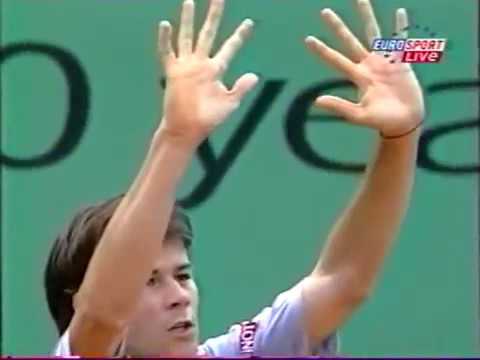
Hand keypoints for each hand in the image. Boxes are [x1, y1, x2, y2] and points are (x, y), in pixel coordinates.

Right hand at [157, 0, 257, 146]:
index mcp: (216, 69)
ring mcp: (186, 66)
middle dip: (214, 16)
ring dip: (188, 20)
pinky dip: (165, 40)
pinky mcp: (172, 72)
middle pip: (208, 34)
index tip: (249, 23)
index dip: (239, 35)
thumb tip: (255, 75)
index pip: (230, 47)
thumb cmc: (209, 118)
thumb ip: (241, 88)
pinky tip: (165, 24)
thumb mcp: (230, 103)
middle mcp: (201, 63)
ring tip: (189, 1)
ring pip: (187, 37)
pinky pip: (167, 52)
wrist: (187, 129)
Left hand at [305, 0, 424, 137]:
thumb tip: (317, 101)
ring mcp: (384, 61)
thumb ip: (339, 107)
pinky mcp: (400, 61)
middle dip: (337, 27)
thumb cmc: (381, 121)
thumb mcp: (359, 115)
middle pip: (349, 40)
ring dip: (366, 16)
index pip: (335, 59)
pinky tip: (399, 12)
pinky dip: (400, 27)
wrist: (404, 122)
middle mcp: (368, 65)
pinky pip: (400, 40)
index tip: (307, 39)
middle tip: (324, 11)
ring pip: (373, 33)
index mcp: (357, 76)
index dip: (322, 50)